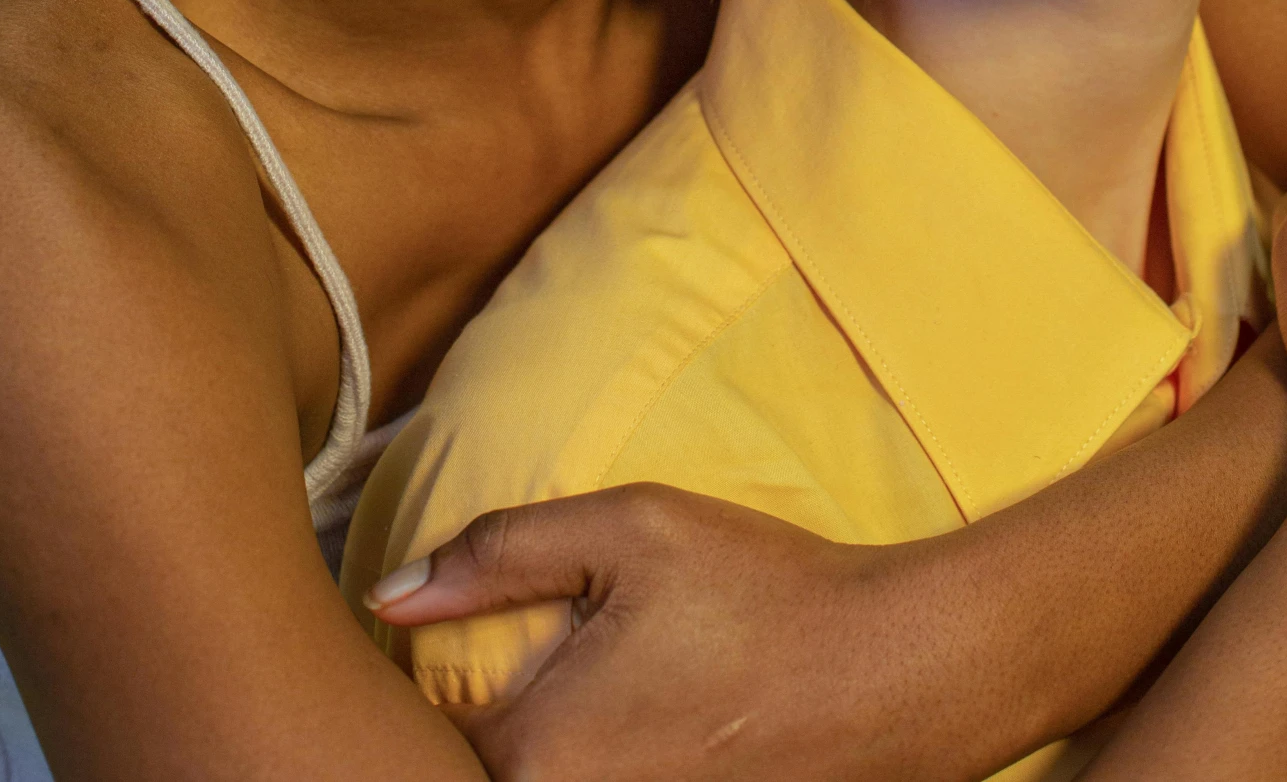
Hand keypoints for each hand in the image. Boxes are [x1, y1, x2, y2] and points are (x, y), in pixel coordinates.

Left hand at [368, 486, 934, 781]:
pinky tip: (643, 718)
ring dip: (542, 745)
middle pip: (480, 770)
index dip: (427, 674)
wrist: (897, 673)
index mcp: (537, 753)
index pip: (425, 727)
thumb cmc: (765, 591)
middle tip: (523, 661)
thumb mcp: (632, 529)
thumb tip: (388, 593)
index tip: (456, 628)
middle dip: (480, 721)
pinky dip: (601, 765)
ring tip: (600, 684)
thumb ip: (498, 551)